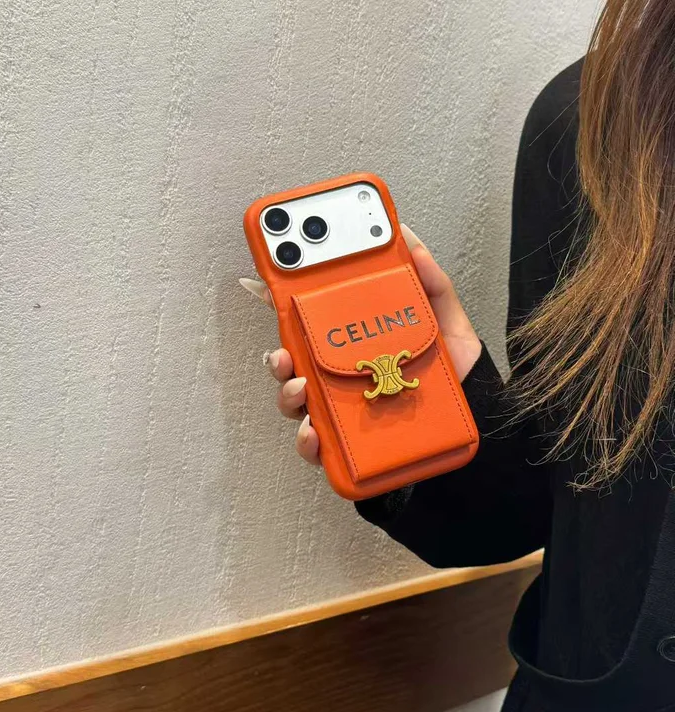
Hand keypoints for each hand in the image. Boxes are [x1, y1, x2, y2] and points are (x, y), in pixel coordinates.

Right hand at [239, 223, 481, 465]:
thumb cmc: (452, 367)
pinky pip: (316, 447)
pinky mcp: (350, 444)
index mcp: (352, 343)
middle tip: (282, 352)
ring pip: (295, 403)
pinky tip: (313, 431)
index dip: (279, 305)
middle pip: (292, 366)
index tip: (261, 286)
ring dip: (287, 395)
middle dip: (276, 358)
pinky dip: (306, 441)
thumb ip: (428, 281)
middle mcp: (338, 375)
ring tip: (301, 388)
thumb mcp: (443, 317)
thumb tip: (408, 239)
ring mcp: (341, 409)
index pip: (307, 324)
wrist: (475, 410)